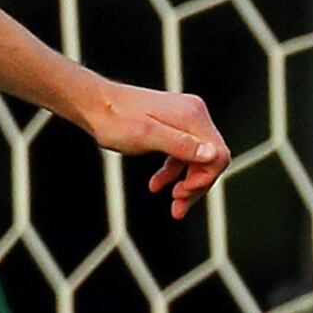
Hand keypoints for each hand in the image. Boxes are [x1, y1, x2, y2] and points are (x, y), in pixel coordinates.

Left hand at [76, 77, 226, 215]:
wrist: (93, 104)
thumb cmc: (115, 119)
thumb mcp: (147, 136)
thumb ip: (181, 145)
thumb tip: (213, 155)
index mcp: (191, 116)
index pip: (218, 154)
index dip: (205, 179)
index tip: (183, 193)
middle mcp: (193, 114)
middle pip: (210, 159)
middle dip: (196, 186)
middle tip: (177, 207)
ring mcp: (184, 119)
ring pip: (197, 160)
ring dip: (186, 184)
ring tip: (173, 205)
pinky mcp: (173, 126)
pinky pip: (183, 154)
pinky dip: (174, 173)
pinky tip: (157, 186)